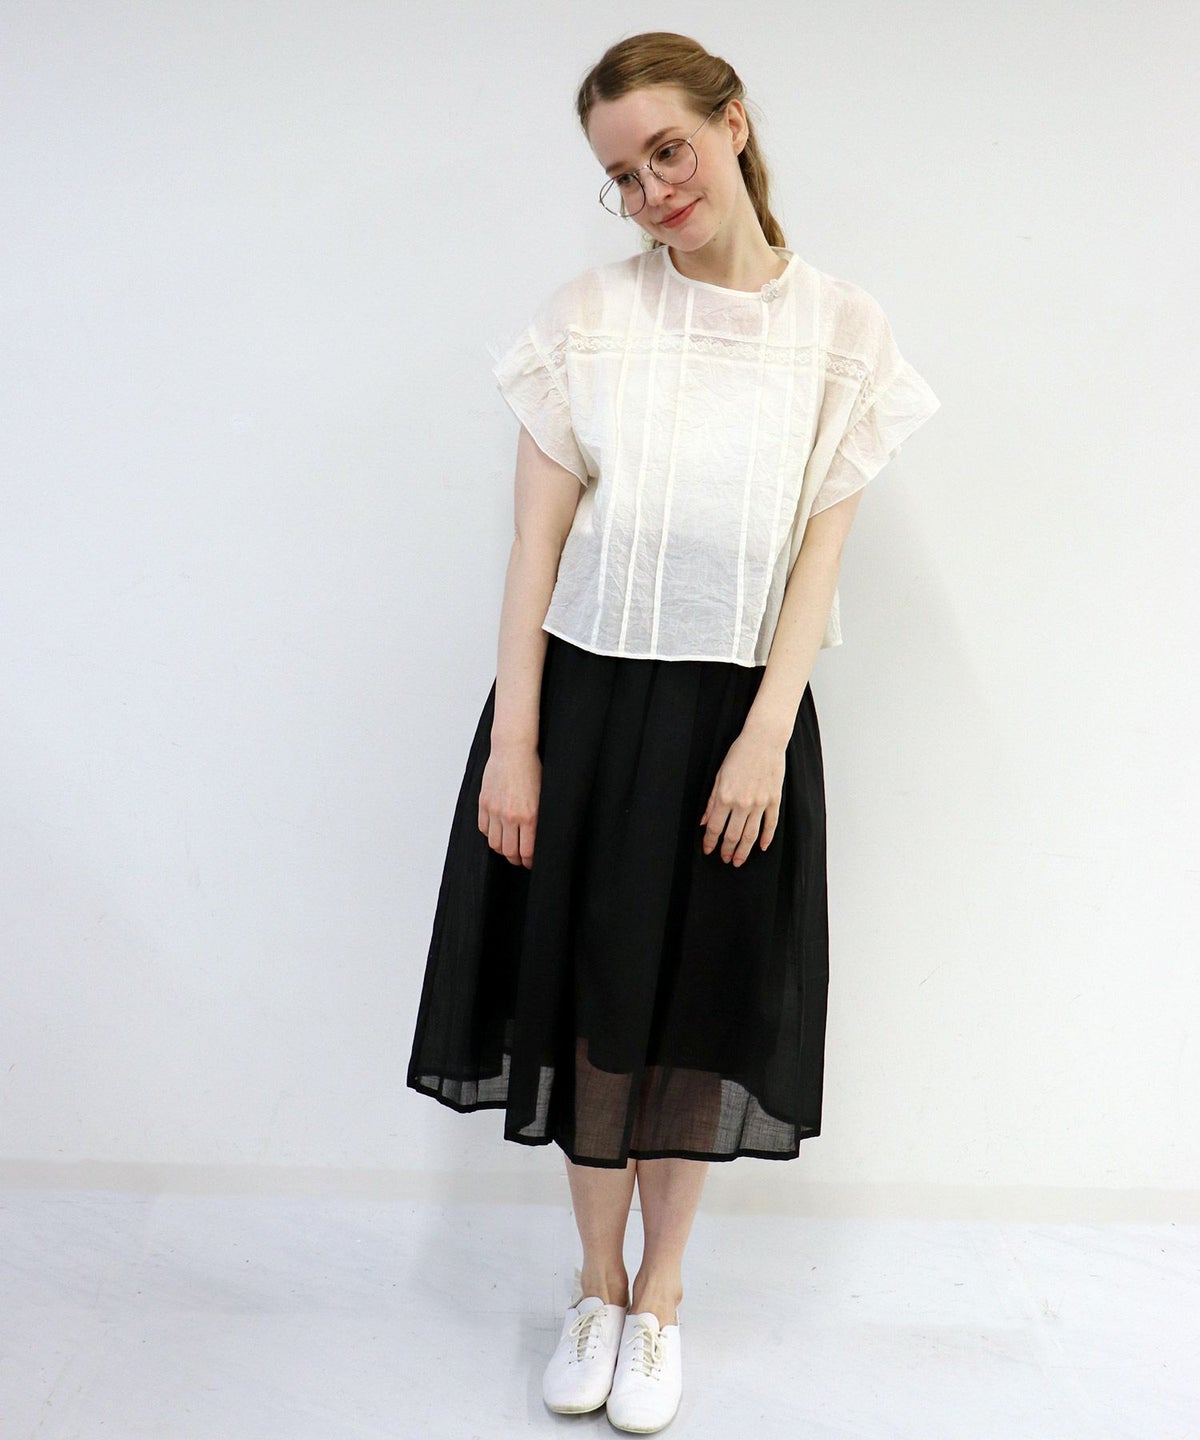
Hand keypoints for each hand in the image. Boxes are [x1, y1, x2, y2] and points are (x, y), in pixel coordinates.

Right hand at [478, 744, 540, 868]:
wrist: (513, 751)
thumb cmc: (532, 770)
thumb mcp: (543, 797)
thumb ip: (538, 820)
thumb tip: (537, 840)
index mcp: (529, 816)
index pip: (527, 851)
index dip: (529, 862)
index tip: (530, 863)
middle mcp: (510, 816)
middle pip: (509, 851)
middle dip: (515, 859)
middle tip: (519, 858)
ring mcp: (495, 810)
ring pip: (495, 844)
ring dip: (502, 849)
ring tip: (508, 847)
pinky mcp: (484, 803)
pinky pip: (484, 829)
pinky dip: (490, 834)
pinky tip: (498, 832)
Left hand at [699, 727, 785, 865]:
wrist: (763, 740)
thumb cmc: (739, 754)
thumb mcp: (719, 776)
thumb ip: (712, 802)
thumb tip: (704, 822)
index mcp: (725, 797)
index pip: (715, 828)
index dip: (710, 842)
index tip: (708, 849)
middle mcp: (742, 804)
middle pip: (733, 836)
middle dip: (727, 851)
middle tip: (724, 859)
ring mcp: (760, 803)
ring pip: (751, 835)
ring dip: (743, 851)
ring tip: (738, 860)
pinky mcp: (774, 800)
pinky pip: (771, 824)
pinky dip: (766, 838)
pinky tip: (762, 847)